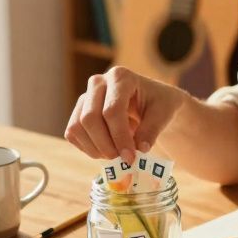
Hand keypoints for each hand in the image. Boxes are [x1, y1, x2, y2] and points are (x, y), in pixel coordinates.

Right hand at [64, 67, 187, 162]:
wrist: (151, 101)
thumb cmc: (159, 104)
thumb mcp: (165, 113)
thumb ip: (152, 130)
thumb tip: (140, 149)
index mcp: (120, 77)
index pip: (111, 110)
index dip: (119, 137)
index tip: (131, 157)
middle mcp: (98, 82)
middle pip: (90, 118)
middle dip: (106, 145)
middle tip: (123, 160)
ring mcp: (85, 96)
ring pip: (77, 127)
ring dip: (95, 149)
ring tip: (116, 157)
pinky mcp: (78, 111)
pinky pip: (73, 133)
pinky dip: (87, 148)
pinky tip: (106, 151)